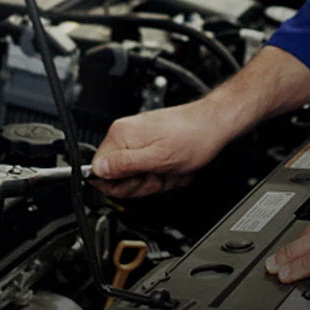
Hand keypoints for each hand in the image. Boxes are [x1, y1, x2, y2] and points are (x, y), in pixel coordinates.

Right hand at [90, 101, 227, 198]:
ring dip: (155, 180)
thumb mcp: (158, 158)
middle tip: (158, 175)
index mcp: (121, 135)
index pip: (99, 170)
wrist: (212, 126)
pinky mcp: (148, 144)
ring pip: (134, 176)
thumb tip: (98, 171)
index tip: (137, 182)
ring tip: (169, 170)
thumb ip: (125, 165)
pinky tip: (172, 168)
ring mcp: (137, 139)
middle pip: (117, 176)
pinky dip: (161, 174)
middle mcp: (125, 135)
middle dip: (141, 184)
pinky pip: (146, 169)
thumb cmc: (192, 137)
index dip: (118, 184)